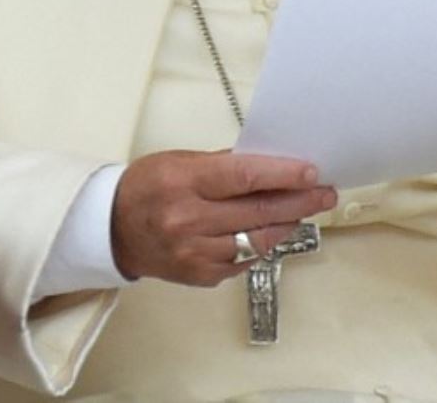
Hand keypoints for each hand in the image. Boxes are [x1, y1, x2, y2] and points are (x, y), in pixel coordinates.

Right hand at [110, 150, 336, 285]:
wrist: (112, 229)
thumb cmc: (148, 187)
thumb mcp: (182, 161)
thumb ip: (226, 164)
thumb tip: (272, 165)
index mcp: (185, 182)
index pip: (245, 177)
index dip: (284, 175)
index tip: (311, 172)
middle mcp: (189, 219)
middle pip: (258, 211)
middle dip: (299, 202)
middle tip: (325, 194)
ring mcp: (195, 252)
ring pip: (257, 240)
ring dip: (286, 225)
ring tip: (303, 211)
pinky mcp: (200, 275)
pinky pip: (243, 261)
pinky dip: (261, 245)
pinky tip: (271, 232)